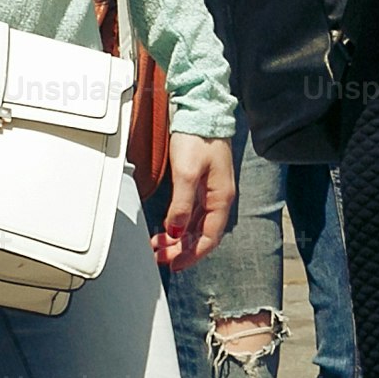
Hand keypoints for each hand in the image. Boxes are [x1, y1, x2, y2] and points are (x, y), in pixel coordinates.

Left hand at [155, 133, 236, 267]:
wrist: (202, 113)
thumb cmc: (197, 139)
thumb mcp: (186, 173)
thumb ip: (181, 205)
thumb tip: (175, 231)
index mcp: (220, 198)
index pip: (209, 237)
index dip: (192, 254)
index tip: (174, 264)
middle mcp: (219, 198)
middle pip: (203, 235)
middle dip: (182, 250)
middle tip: (160, 258)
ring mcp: (211, 192)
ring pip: (197, 225)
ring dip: (179, 239)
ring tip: (158, 247)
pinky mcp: (203, 184)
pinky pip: (193, 214)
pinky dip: (180, 225)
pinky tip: (167, 228)